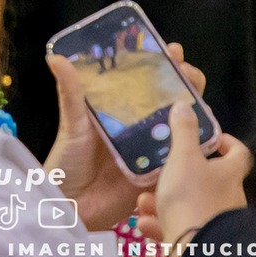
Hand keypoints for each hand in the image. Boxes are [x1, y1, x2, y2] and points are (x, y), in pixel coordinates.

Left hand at [43, 42, 206, 231]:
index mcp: (119, 109)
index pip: (145, 80)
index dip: (161, 63)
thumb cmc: (67, 162)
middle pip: (169, 98)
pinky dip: (191, 145)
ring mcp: (150, 148)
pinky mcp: (157, 172)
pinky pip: (179, 157)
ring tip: (197, 97)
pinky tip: (200, 134)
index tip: (171, 50)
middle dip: (184, 81)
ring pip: (180, 124)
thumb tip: (55, 57)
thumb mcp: (71, 123)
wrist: (71, 206)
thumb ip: (70, 92)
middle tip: (187, 72)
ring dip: (193, 109)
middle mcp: (138, 126)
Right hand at [151, 99, 251, 252]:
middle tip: (162, 170)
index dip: (226, 142)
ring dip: (164, 200)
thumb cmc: (191, 196)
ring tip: (143, 200)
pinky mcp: (200, 241)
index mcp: (229, 173)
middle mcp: (227, 198)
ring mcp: (215, 221)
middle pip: (209, 179)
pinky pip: (180, 228)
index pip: (238, 152)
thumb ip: (183, 131)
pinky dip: (161, 223)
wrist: (194, 249)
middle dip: (181, 174)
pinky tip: (143, 223)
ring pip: (189, 204)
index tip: (210, 138)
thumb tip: (184, 103)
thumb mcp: (183, 157)